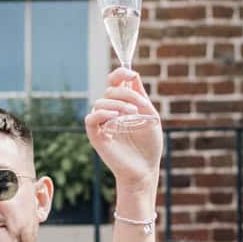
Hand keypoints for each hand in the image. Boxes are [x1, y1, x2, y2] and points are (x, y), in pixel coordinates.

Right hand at [85, 71, 162, 188]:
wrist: (145, 169)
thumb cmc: (149, 145)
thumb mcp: (150, 116)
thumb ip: (141, 97)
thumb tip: (133, 75)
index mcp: (123, 104)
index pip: (115, 81)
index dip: (120, 72)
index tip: (131, 73)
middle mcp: (111, 110)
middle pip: (110, 89)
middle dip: (126, 93)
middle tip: (140, 107)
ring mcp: (102, 122)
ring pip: (101, 102)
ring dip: (118, 104)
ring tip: (131, 114)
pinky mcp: (95, 135)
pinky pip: (91, 119)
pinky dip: (102, 114)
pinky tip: (115, 117)